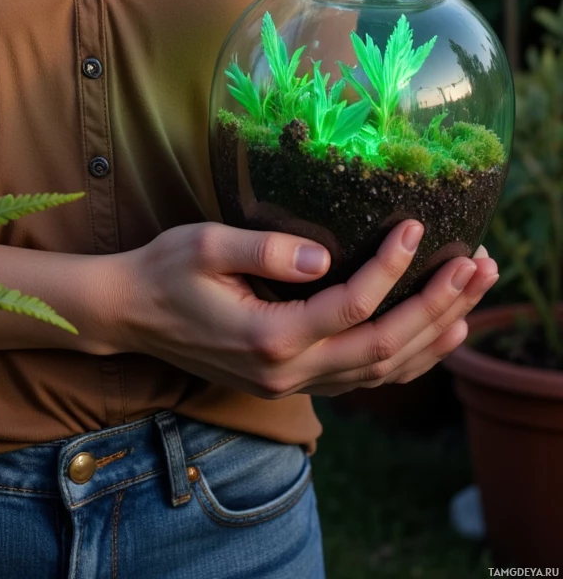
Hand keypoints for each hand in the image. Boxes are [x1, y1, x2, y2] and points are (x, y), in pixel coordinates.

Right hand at [112, 219, 497, 397]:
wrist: (131, 314)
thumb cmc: (165, 269)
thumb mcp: (205, 244)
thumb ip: (265, 250)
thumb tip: (324, 257)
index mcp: (269, 337)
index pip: (351, 307)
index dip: (391, 268)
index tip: (416, 225)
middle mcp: (289, 372)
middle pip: (384, 350)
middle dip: (438, 306)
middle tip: (478, 265)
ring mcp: (293, 384)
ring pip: (383, 373)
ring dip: (434, 334)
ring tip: (474, 294)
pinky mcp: (293, 381)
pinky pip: (366, 379)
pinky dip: (409, 357)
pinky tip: (435, 331)